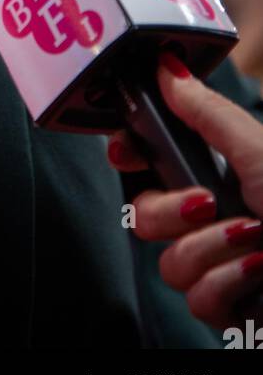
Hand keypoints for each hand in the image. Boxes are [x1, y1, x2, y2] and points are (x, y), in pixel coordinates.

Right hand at [105, 51, 262, 330]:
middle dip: (169, 211)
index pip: (150, 164)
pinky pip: (197, 298)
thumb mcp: (256, 150)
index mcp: (218, 175)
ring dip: (212, 249)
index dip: (129, 156)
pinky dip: (229, 282)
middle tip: (206, 203)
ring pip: (169, 263)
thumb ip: (207, 113)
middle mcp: (212, 220)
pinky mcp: (228, 308)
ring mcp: (219, 266)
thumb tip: (167, 67)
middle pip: (144, 215)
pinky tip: (257, 272)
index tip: (125, 151)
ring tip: (253, 239)